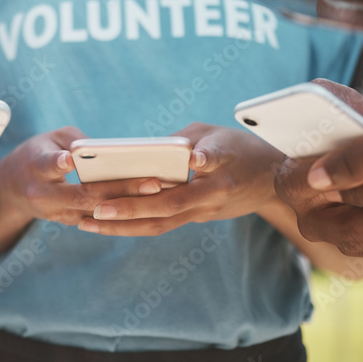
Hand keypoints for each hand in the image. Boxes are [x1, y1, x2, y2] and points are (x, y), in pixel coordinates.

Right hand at [0, 126, 164, 226]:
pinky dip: (123, 212)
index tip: (69, 158)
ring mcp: (56, 213)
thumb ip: (78, 141)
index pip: (48, 165)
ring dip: (128, 205)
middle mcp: (44, 195)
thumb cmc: (38, 153)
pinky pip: (99, 218)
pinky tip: (150, 205)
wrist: (12, 189)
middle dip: (120, 189)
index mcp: (35, 167)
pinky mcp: (69, 221)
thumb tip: (112, 152)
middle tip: (152, 182)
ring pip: (96, 212)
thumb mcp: (50, 138)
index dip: (59, 163)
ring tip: (159, 193)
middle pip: (84, 195)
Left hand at [78, 123, 282, 236]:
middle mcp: (212, 197)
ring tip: (87, 223)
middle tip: (95, 207)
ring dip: (123, 227)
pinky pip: (161, 224)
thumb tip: (156, 148)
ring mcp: (204, 212)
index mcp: (222, 171)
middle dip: (130, 210)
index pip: (202, 170)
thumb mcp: (220, 133)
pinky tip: (105, 223)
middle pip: (168, 208)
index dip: (181, 171)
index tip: (171, 166)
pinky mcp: (197, 218)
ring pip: (160, 225)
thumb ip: (189, 140)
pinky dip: (132, 225)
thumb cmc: (243, 148)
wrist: (275, 182)